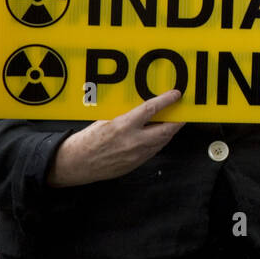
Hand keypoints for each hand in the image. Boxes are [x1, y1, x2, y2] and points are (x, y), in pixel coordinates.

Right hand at [47, 90, 183, 186]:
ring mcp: (136, 155)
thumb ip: (126, 114)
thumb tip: (142, 107)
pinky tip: (158, 136)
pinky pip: (154, 151)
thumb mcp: (105, 120)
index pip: (151, 109)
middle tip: (182, 112)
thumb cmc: (87, 140)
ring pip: (162, 141)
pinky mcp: (136, 164)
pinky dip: (159, 142)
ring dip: (169, 131)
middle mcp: (132, 141)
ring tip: (172, 122)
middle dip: (177, 120)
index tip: (175, 95)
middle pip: (166, 129)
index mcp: (122, 126)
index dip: (166, 101)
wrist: (76, 164)